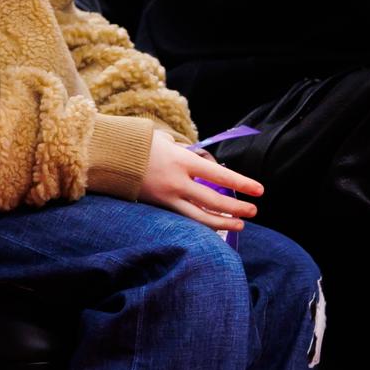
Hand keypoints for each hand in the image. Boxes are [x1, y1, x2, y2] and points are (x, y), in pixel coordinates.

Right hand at [137, 140, 262, 232]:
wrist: (110, 156)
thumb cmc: (141, 144)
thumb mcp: (167, 142)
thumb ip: (185, 153)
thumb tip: (198, 161)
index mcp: (183, 160)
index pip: (220, 176)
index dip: (242, 184)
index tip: (259, 191)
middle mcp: (178, 181)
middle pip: (214, 200)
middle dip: (237, 207)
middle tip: (254, 211)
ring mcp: (167, 197)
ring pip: (200, 216)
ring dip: (223, 222)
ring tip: (240, 224)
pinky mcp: (158, 207)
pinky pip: (184, 219)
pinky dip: (202, 224)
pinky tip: (215, 227)